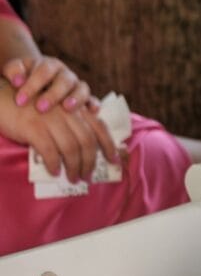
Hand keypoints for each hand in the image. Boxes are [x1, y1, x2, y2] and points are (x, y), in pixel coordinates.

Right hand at [0, 91, 118, 181]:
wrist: (3, 97)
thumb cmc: (30, 106)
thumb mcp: (56, 109)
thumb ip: (72, 122)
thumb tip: (86, 147)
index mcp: (76, 107)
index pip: (99, 126)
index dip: (108, 144)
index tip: (114, 159)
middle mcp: (67, 111)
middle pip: (87, 140)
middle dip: (90, 161)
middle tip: (87, 176)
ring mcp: (51, 119)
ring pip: (71, 147)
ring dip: (74, 166)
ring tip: (73, 178)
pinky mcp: (33, 127)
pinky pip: (49, 150)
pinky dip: (54, 163)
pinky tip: (54, 171)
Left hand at [2, 54, 93, 112]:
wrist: (36, 81)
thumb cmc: (23, 78)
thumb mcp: (16, 70)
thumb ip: (14, 70)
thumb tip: (17, 81)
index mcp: (50, 65)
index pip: (44, 71)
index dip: (33, 85)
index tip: (20, 100)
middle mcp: (66, 75)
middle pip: (65, 80)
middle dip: (54, 94)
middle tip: (41, 108)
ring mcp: (77, 87)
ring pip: (82, 89)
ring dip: (76, 98)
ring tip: (67, 109)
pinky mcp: (85, 99)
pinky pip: (93, 101)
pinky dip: (93, 105)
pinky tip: (91, 112)